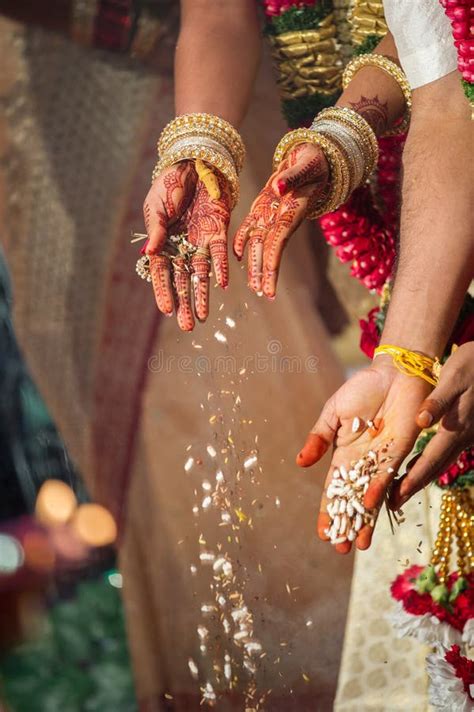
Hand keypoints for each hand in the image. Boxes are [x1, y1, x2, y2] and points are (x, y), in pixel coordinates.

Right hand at [142, 160, 230, 330]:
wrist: (194, 162)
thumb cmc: (169, 184)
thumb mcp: (156, 206)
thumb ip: (156, 229)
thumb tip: (150, 253)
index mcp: (163, 243)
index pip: (162, 273)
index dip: (163, 292)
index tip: (166, 310)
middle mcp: (182, 248)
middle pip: (183, 280)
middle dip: (185, 303)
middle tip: (187, 326)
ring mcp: (201, 242)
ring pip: (201, 274)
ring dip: (203, 295)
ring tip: (203, 317)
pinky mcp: (218, 232)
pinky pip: (219, 254)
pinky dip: (220, 268)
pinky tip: (221, 285)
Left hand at [233, 143, 328, 298]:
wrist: (310, 159)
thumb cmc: (312, 161)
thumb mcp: (306, 165)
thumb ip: (291, 177)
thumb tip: (278, 187)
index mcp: (292, 211)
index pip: (280, 239)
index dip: (273, 258)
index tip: (269, 275)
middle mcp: (281, 218)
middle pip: (270, 249)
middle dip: (266, 272)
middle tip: (263, 293)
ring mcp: (271, 215)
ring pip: (260, 244)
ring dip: (256, 265)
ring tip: (254, 287)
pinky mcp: (262, 209)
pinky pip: (250, 228)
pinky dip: (243, 242)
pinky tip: (237, 257)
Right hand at [296, 357, 430, 553]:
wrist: (393, 373)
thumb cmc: (361, 390)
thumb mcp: (332, 414)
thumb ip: (318, 438)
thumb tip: (300, 463)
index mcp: (344, 455)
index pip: (335, 490)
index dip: (329, 512)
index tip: (323, 533)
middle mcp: (363, 463)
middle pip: (354, 500)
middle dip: (347, 525)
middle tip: (340, 549)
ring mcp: (382, 460)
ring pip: (372, 496)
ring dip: (366, 520)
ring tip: (359, 543)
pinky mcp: (400, 451)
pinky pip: (387, 474)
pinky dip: (378, 489)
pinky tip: (372, 505)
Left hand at [390, 342, 473, 507]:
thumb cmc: (472, 365)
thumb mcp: (454, 377)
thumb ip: (438, 400)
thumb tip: (422, 420)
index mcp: (457, 428)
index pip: (431, 460)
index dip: (412, 480)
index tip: (394, 498)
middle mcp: (463, 437)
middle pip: (434, 468)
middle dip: (412, 487)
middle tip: (390, 505)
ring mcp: (466, 436)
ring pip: (440, 463)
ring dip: (420, 478)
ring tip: (399, 491)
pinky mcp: (465, 430)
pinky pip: (445, 453)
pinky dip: (429, 463)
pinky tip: (415, 465)